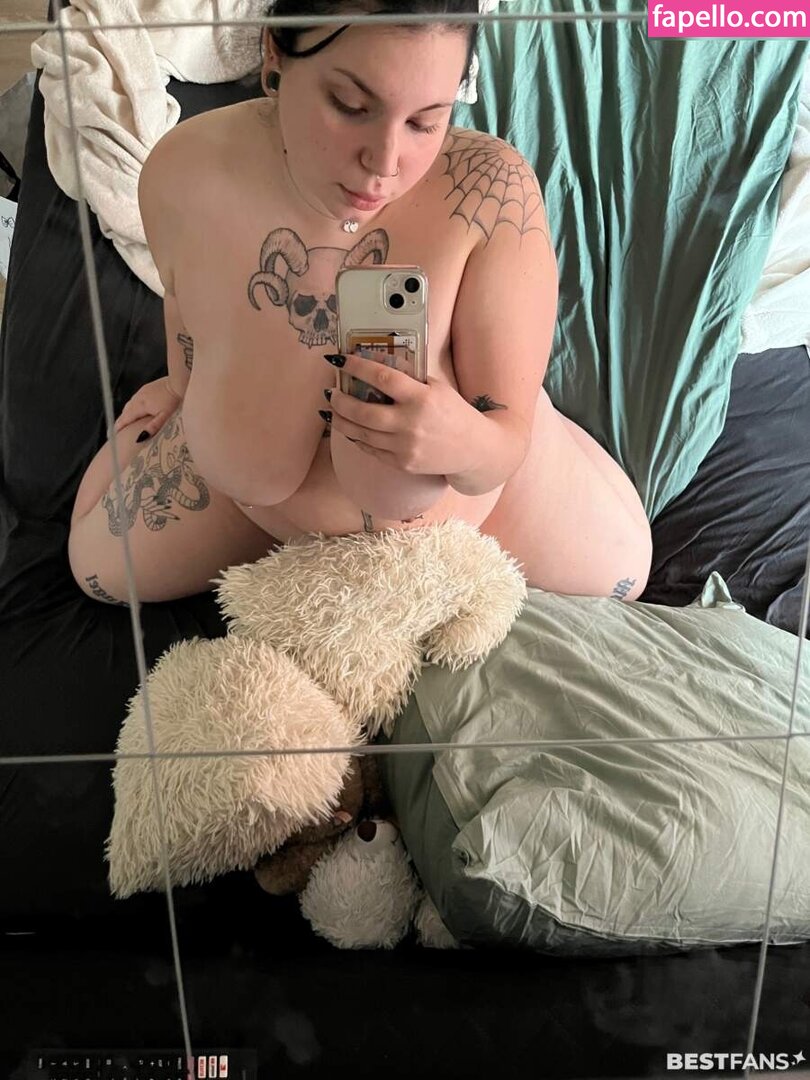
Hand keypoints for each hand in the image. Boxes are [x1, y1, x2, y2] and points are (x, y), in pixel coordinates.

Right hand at [114, 376, 181, 436]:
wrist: (179, 382)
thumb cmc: (174, 400)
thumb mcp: (165, 416)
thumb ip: (153, 427)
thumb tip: (140, 437)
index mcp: (140, 405)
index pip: (125, 418)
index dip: (118, 426)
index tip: (112, 433)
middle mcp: (138, 398)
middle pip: (125, 411)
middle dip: (121, 420)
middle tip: (117, 430)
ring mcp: (142, 391)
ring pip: (130, 404)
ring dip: (127, 413)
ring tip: (125, 421)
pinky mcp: (147, 388)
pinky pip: (136, 399)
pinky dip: (133, 406)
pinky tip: (137, 409)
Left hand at [323, 351, 483, 476]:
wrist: (473, 449)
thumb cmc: (454, 413)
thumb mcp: (436, 387)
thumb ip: (408, 377)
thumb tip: (375, 363)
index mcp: (421, 398)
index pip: (381, 378)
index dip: (356, 367)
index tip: (340, 361)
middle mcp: (410, 423)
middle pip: (363, 412)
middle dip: (341, 401)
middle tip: (330, 392)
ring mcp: (405, 446)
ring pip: (361, 434)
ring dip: (341, 421)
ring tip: (332, 410)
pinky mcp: (402, 464)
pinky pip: (371, 450)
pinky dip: (357, 438)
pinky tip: (350, 429)